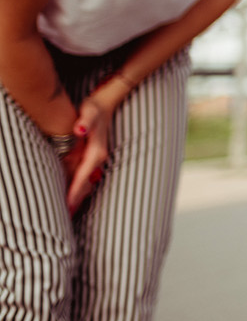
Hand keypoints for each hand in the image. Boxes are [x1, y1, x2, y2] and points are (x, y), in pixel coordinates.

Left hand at [65, 95, 114, 213]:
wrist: (106, 103)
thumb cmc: (94, 108)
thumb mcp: (89, 112)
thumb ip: (84, 122)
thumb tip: (80, 130)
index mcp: (96, 152)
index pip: (82, 176)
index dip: (74, 191)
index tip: (67, 206)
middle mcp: (99, 158)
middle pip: (86, 184)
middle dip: (76, 200)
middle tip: (66, 217)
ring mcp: (98, 158)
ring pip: (87, 181)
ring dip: (79, 195)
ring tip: (70, 211)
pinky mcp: (94, 156)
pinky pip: (86, 175)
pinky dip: (80, 186)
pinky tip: (75, 193)